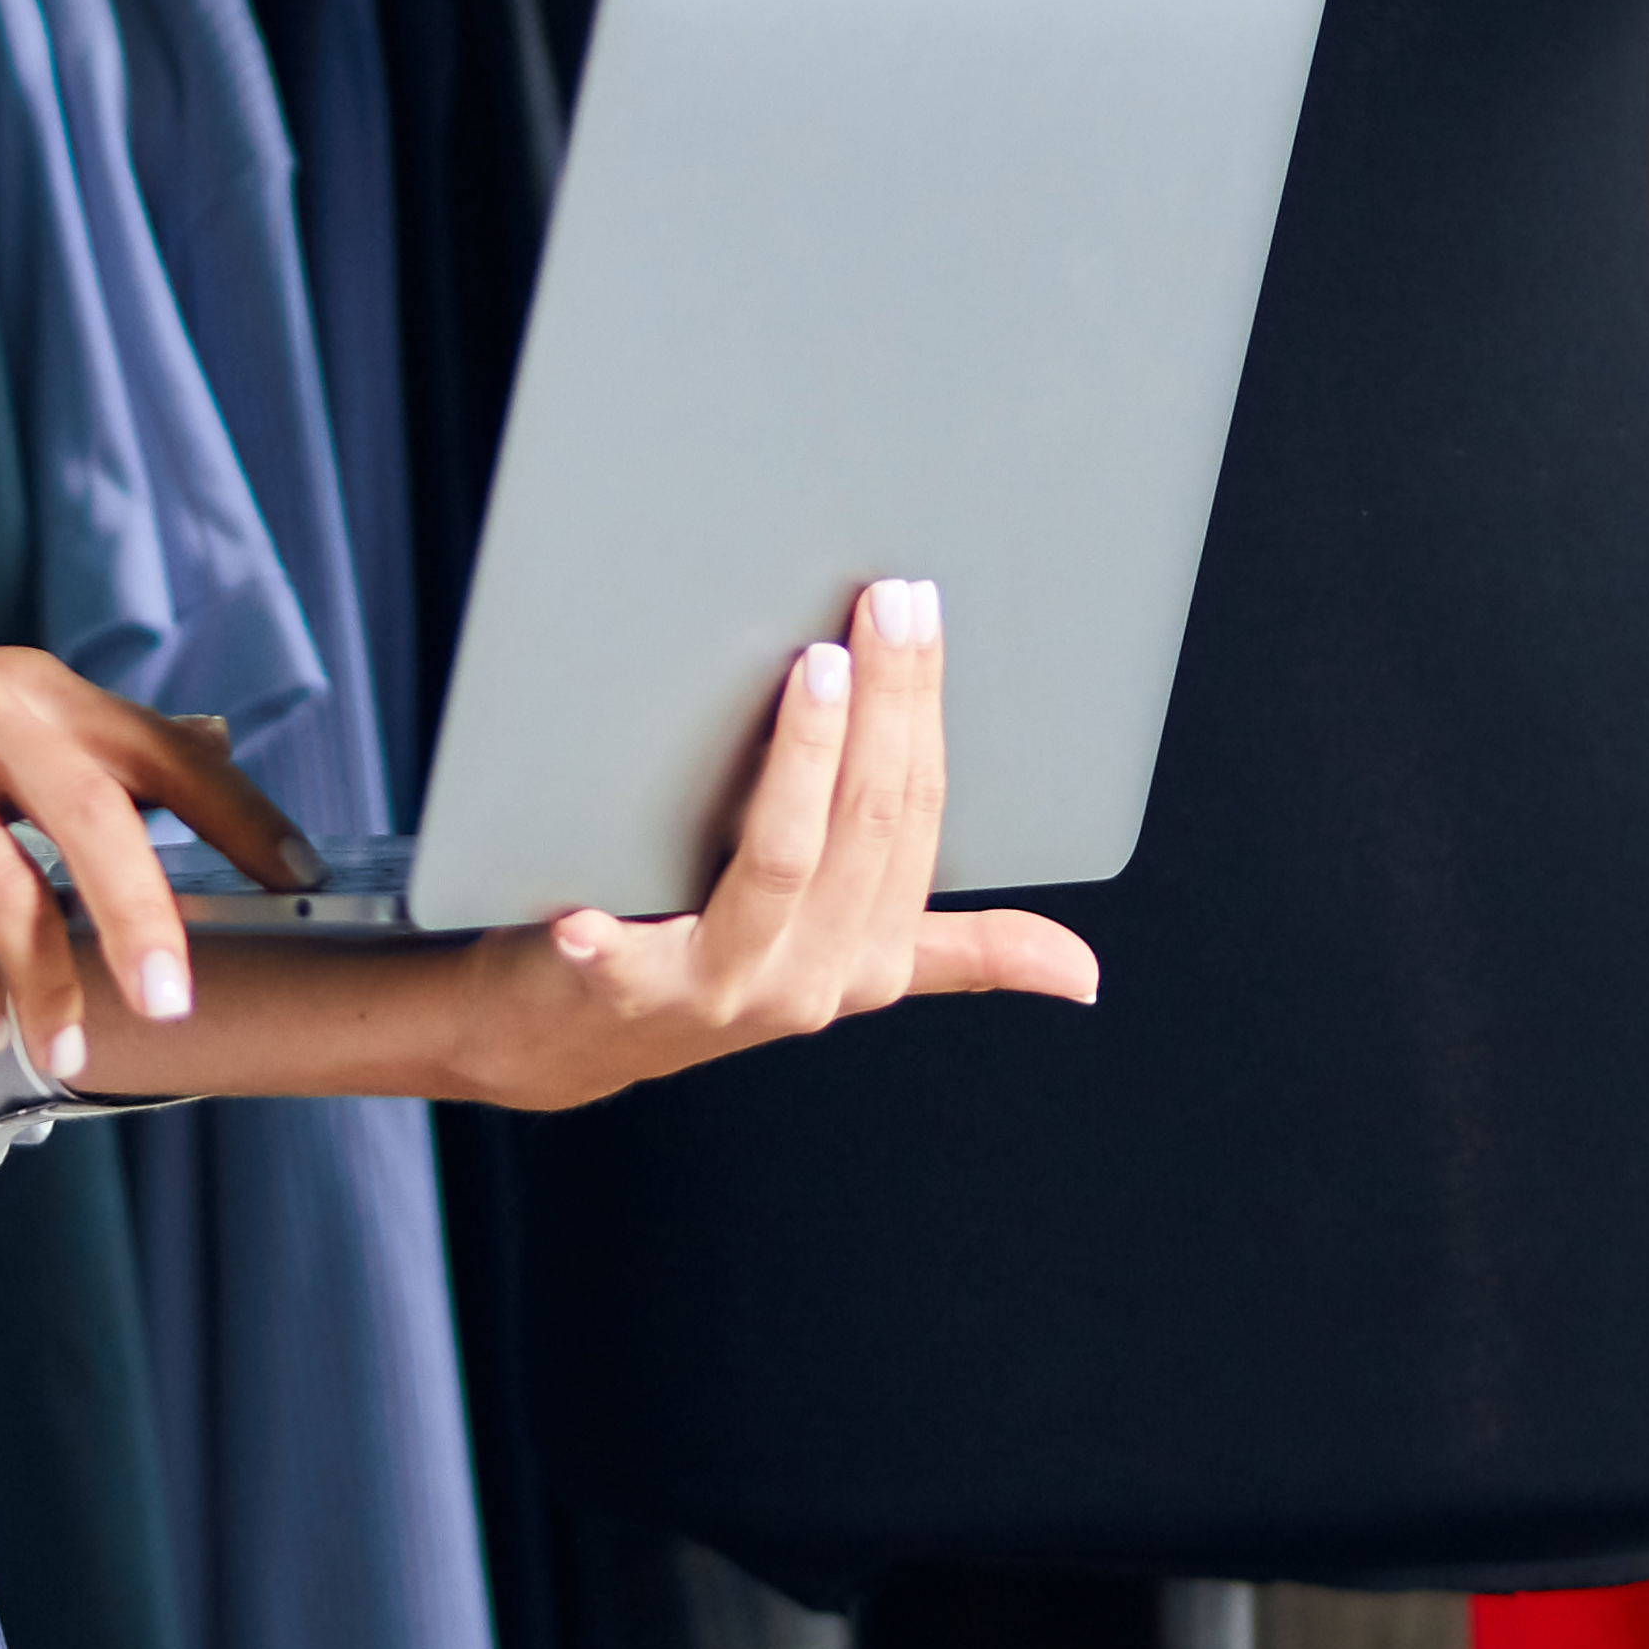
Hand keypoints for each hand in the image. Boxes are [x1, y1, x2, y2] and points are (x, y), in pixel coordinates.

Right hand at [0, 632, 314, 1085]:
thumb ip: (73, 745)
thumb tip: (205, 756)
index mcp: (21, 685)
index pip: (155, 745)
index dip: (235, 812)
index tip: (297, 876)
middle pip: (91, 807)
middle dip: (144, 910)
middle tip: (179, 995)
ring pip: (0, 879)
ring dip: (43, 978)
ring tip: (70, 1047)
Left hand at [446, 580, 1104, 1111]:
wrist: (563, 1045)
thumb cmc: (699, 969)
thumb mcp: (842, 960)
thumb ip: (960, 952)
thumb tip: (1084, 972)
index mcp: (870, 959)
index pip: (917, 819)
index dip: (923, 713)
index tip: (918, 612)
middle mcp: (810, 980)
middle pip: (865, 826)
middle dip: (886, 706)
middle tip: (885, 603)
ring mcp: (720, 992)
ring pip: (780, 865)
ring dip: (803, 764)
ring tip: (813, 669)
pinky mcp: (621, 998)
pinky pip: (625, 962)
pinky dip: (610, 939)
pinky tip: (591, 907)